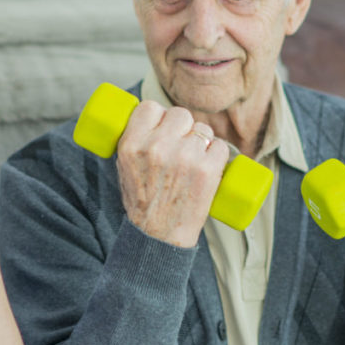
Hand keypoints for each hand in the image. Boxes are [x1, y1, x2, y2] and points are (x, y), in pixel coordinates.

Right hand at [116, 101, 227, 246]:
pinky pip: (221, 147)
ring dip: (202, 140)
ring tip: (195, 160)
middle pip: (180, 115)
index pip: (150, 108)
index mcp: (131, 145)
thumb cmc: (142, 204)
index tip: (163, 126)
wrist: (159, 236)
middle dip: (184, 127)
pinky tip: (212, 165)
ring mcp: (184, 157)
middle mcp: (157, 147)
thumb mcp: (124, 169)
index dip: (159, 115)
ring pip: (203, 129)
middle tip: (182, 145)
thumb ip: (134, 144)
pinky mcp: (208, 170)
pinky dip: (219, 155)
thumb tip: (150, 122)